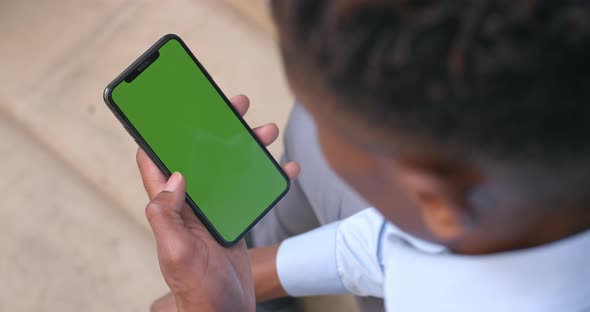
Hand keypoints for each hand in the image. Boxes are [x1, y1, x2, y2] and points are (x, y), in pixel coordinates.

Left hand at [138, 95, 299, 311]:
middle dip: (214, 127)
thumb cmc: (196, 287)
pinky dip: (268, 178)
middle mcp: (190, 203)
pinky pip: (250, 190)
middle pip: (199, 154)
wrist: (225, 310)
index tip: (173, 107)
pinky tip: (286, 168)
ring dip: (246, 147)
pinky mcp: (234, 218)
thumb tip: (174, 176)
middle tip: (233, 106)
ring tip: (266, 131)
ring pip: (228, 167)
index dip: (159, 132)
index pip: (156, 161)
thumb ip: (166, 214)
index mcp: (170, 207)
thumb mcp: (176, 251)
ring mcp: (214, 209)